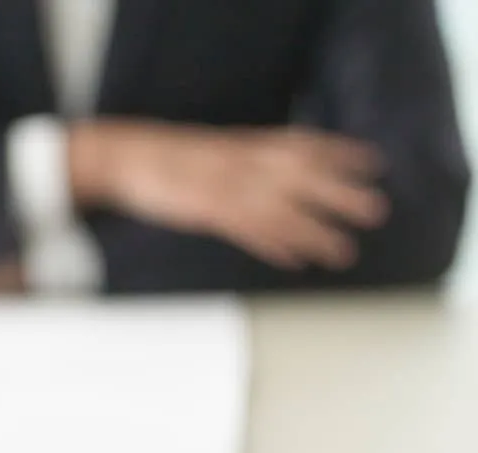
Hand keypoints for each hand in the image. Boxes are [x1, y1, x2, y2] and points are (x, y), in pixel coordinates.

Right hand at [70, 121, 388, 269]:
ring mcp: (225, 187)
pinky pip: (246, 230)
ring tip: (343, 253)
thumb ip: (245, 155)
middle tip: (375, 211)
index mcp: (244, 144)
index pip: (301, 145)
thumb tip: (274, 166)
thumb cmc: (166, 154)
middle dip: (340, 195)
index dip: (338, 153)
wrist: (126, 155)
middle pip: (302, 178)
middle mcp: (242, 163)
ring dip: (315, 232)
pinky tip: (294, 260)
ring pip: (281, 210)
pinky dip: (272, 246)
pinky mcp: (206, 210)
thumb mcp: (213, 148)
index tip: (372, 163)